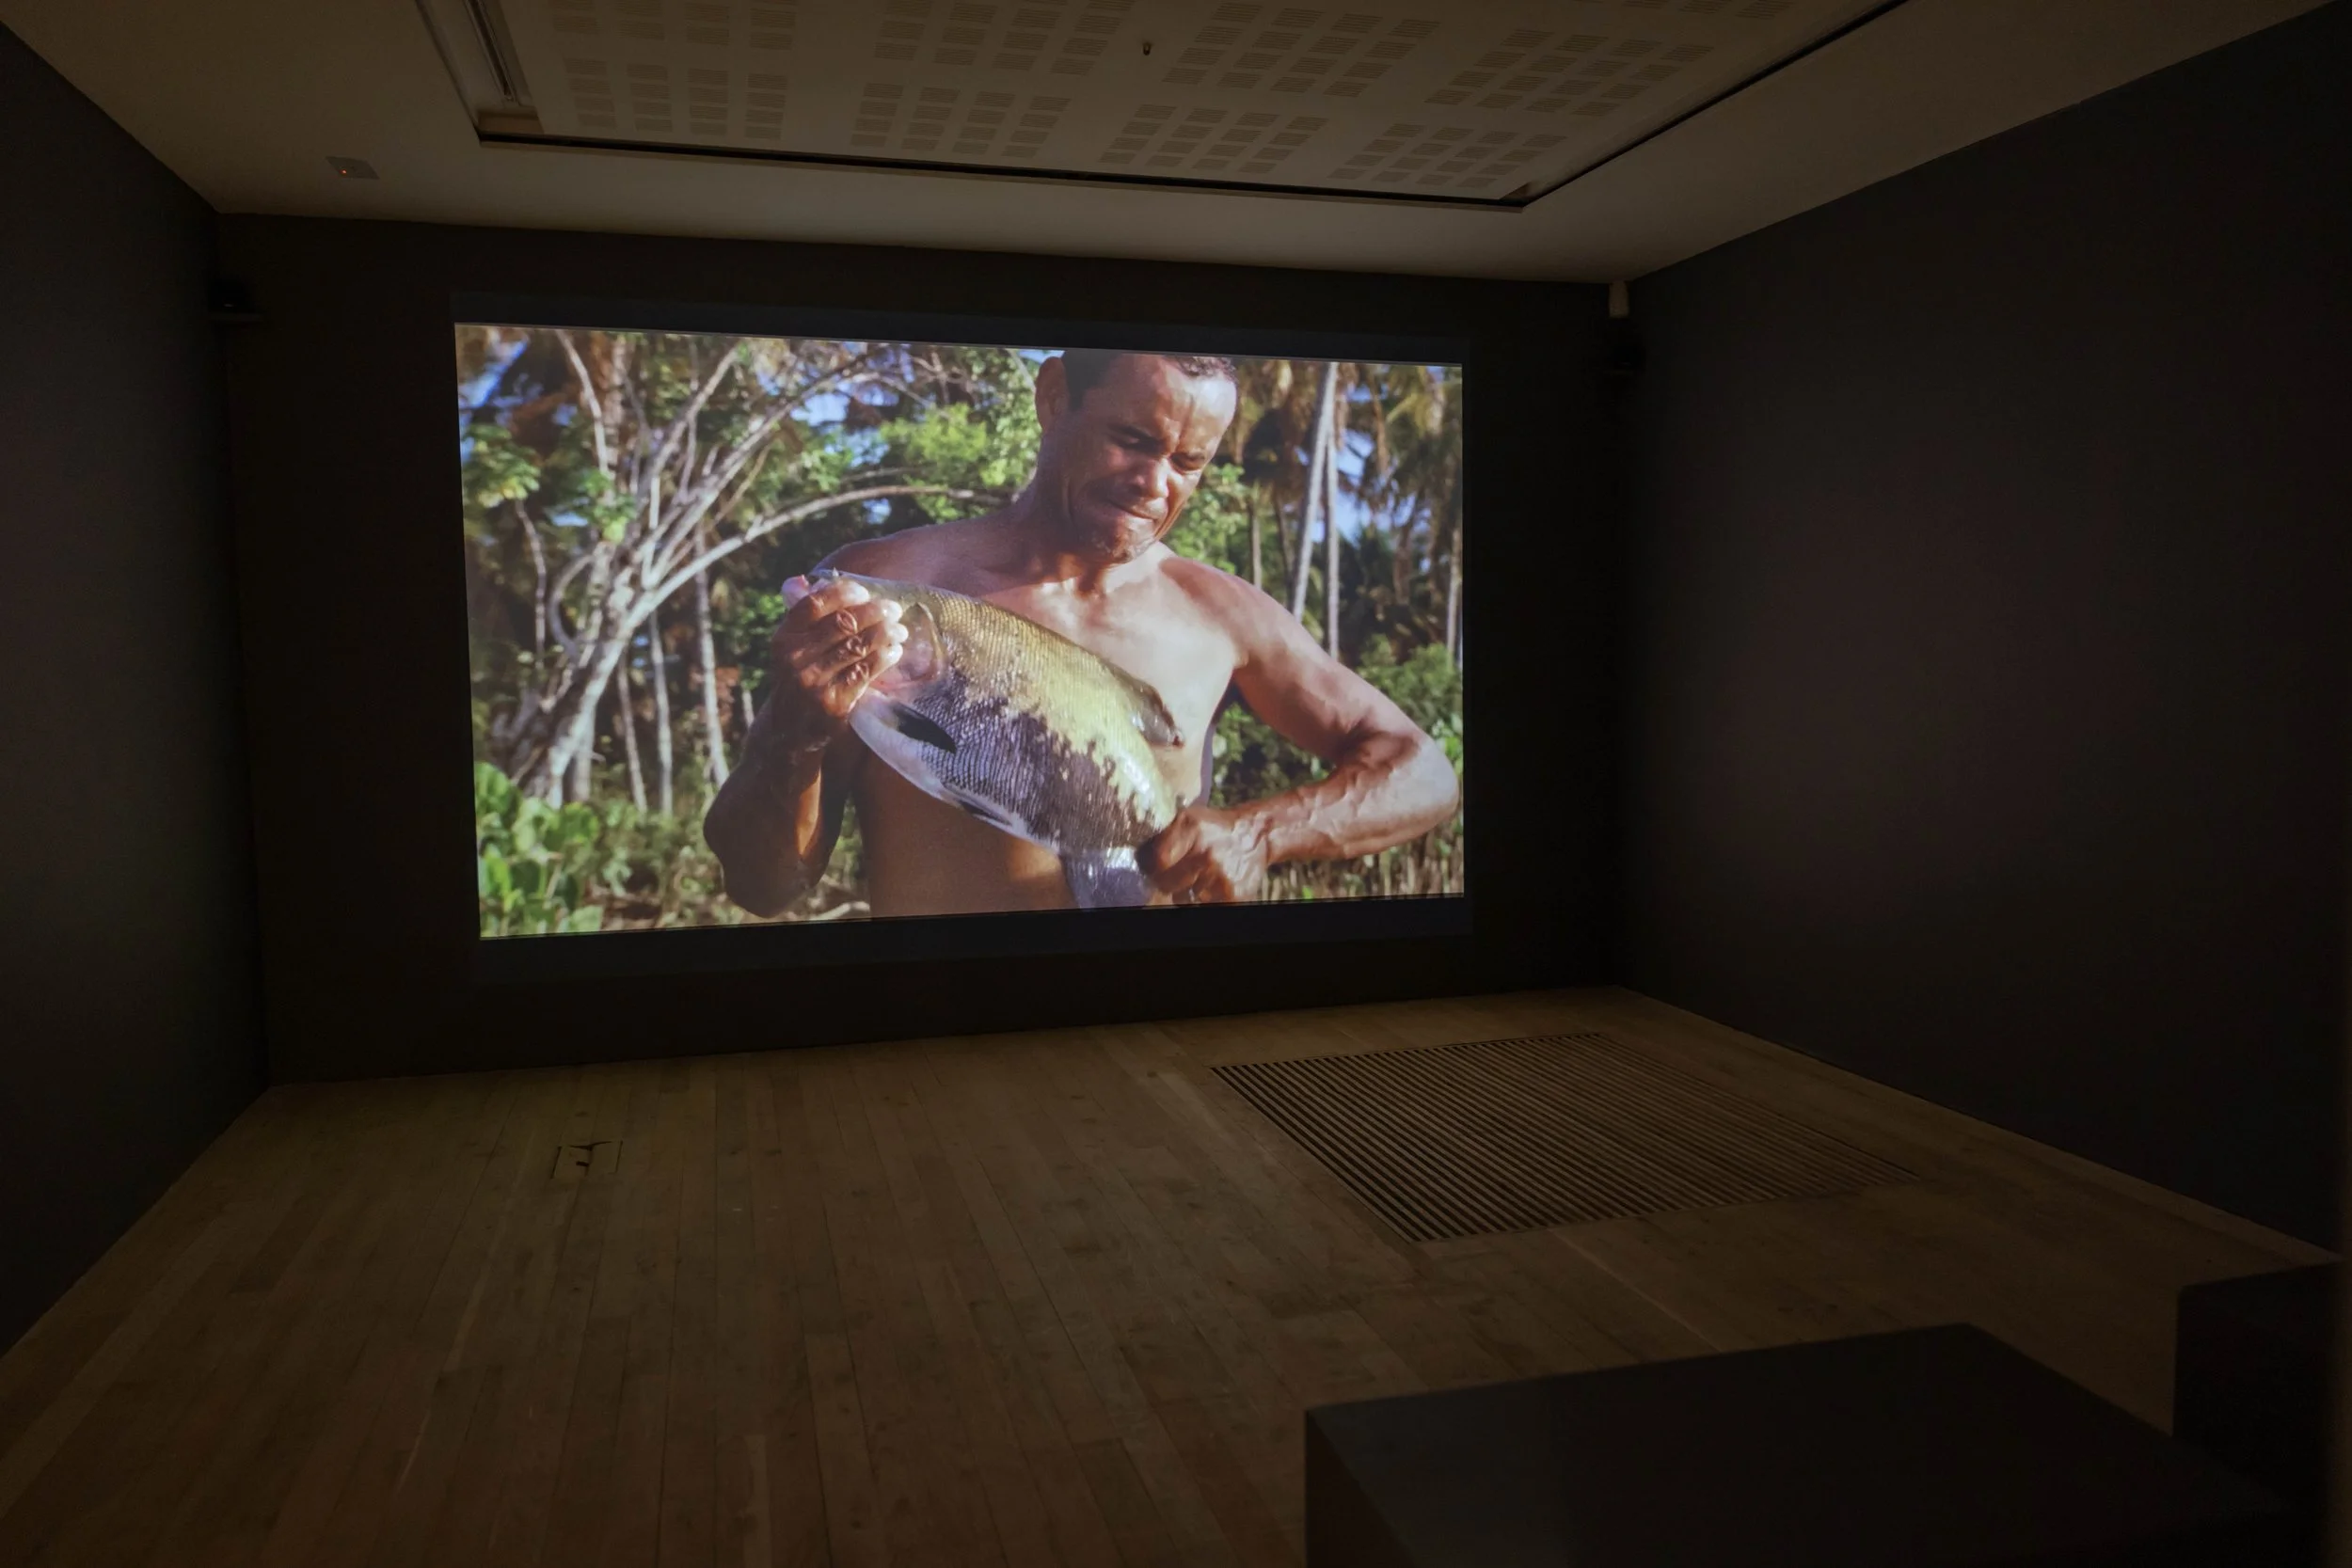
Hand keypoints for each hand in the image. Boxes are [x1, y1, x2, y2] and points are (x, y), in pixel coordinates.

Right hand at [761, 575, 905, 751]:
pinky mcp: (833, 702)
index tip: (864, 593)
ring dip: (885, 634)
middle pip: (843, 624)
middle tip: (893, 610)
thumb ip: (803, 617)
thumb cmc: (797, 678)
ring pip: (858, 647)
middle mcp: (795, 659)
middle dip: (874, 613)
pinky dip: (884, 658)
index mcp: (784, 638)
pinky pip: (866, 672)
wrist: (788, 730)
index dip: (842, 594)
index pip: (814, 604)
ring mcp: (814, 682)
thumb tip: (811, 579)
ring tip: (899, 630)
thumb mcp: (790, 648)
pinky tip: (894, 651)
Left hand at [1139, 804, 1271, 903]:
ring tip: (1200, 875)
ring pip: (1184, 898)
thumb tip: (1137, 859)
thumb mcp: (1188, 819)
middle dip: (1168, 881)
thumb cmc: (1213, 829)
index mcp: (1192, 829)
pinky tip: (1212, 884)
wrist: (1254, 835)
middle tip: (1178, 872)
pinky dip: (1205, 898)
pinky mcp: (1234, 895)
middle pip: (1168, 884)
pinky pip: (1204, 905)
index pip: (1158, 860)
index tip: (1155, 867)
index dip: (1152, 867)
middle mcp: (1207, 853)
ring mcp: (1221, 877)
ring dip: (1187, 891)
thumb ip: (1163, 836)